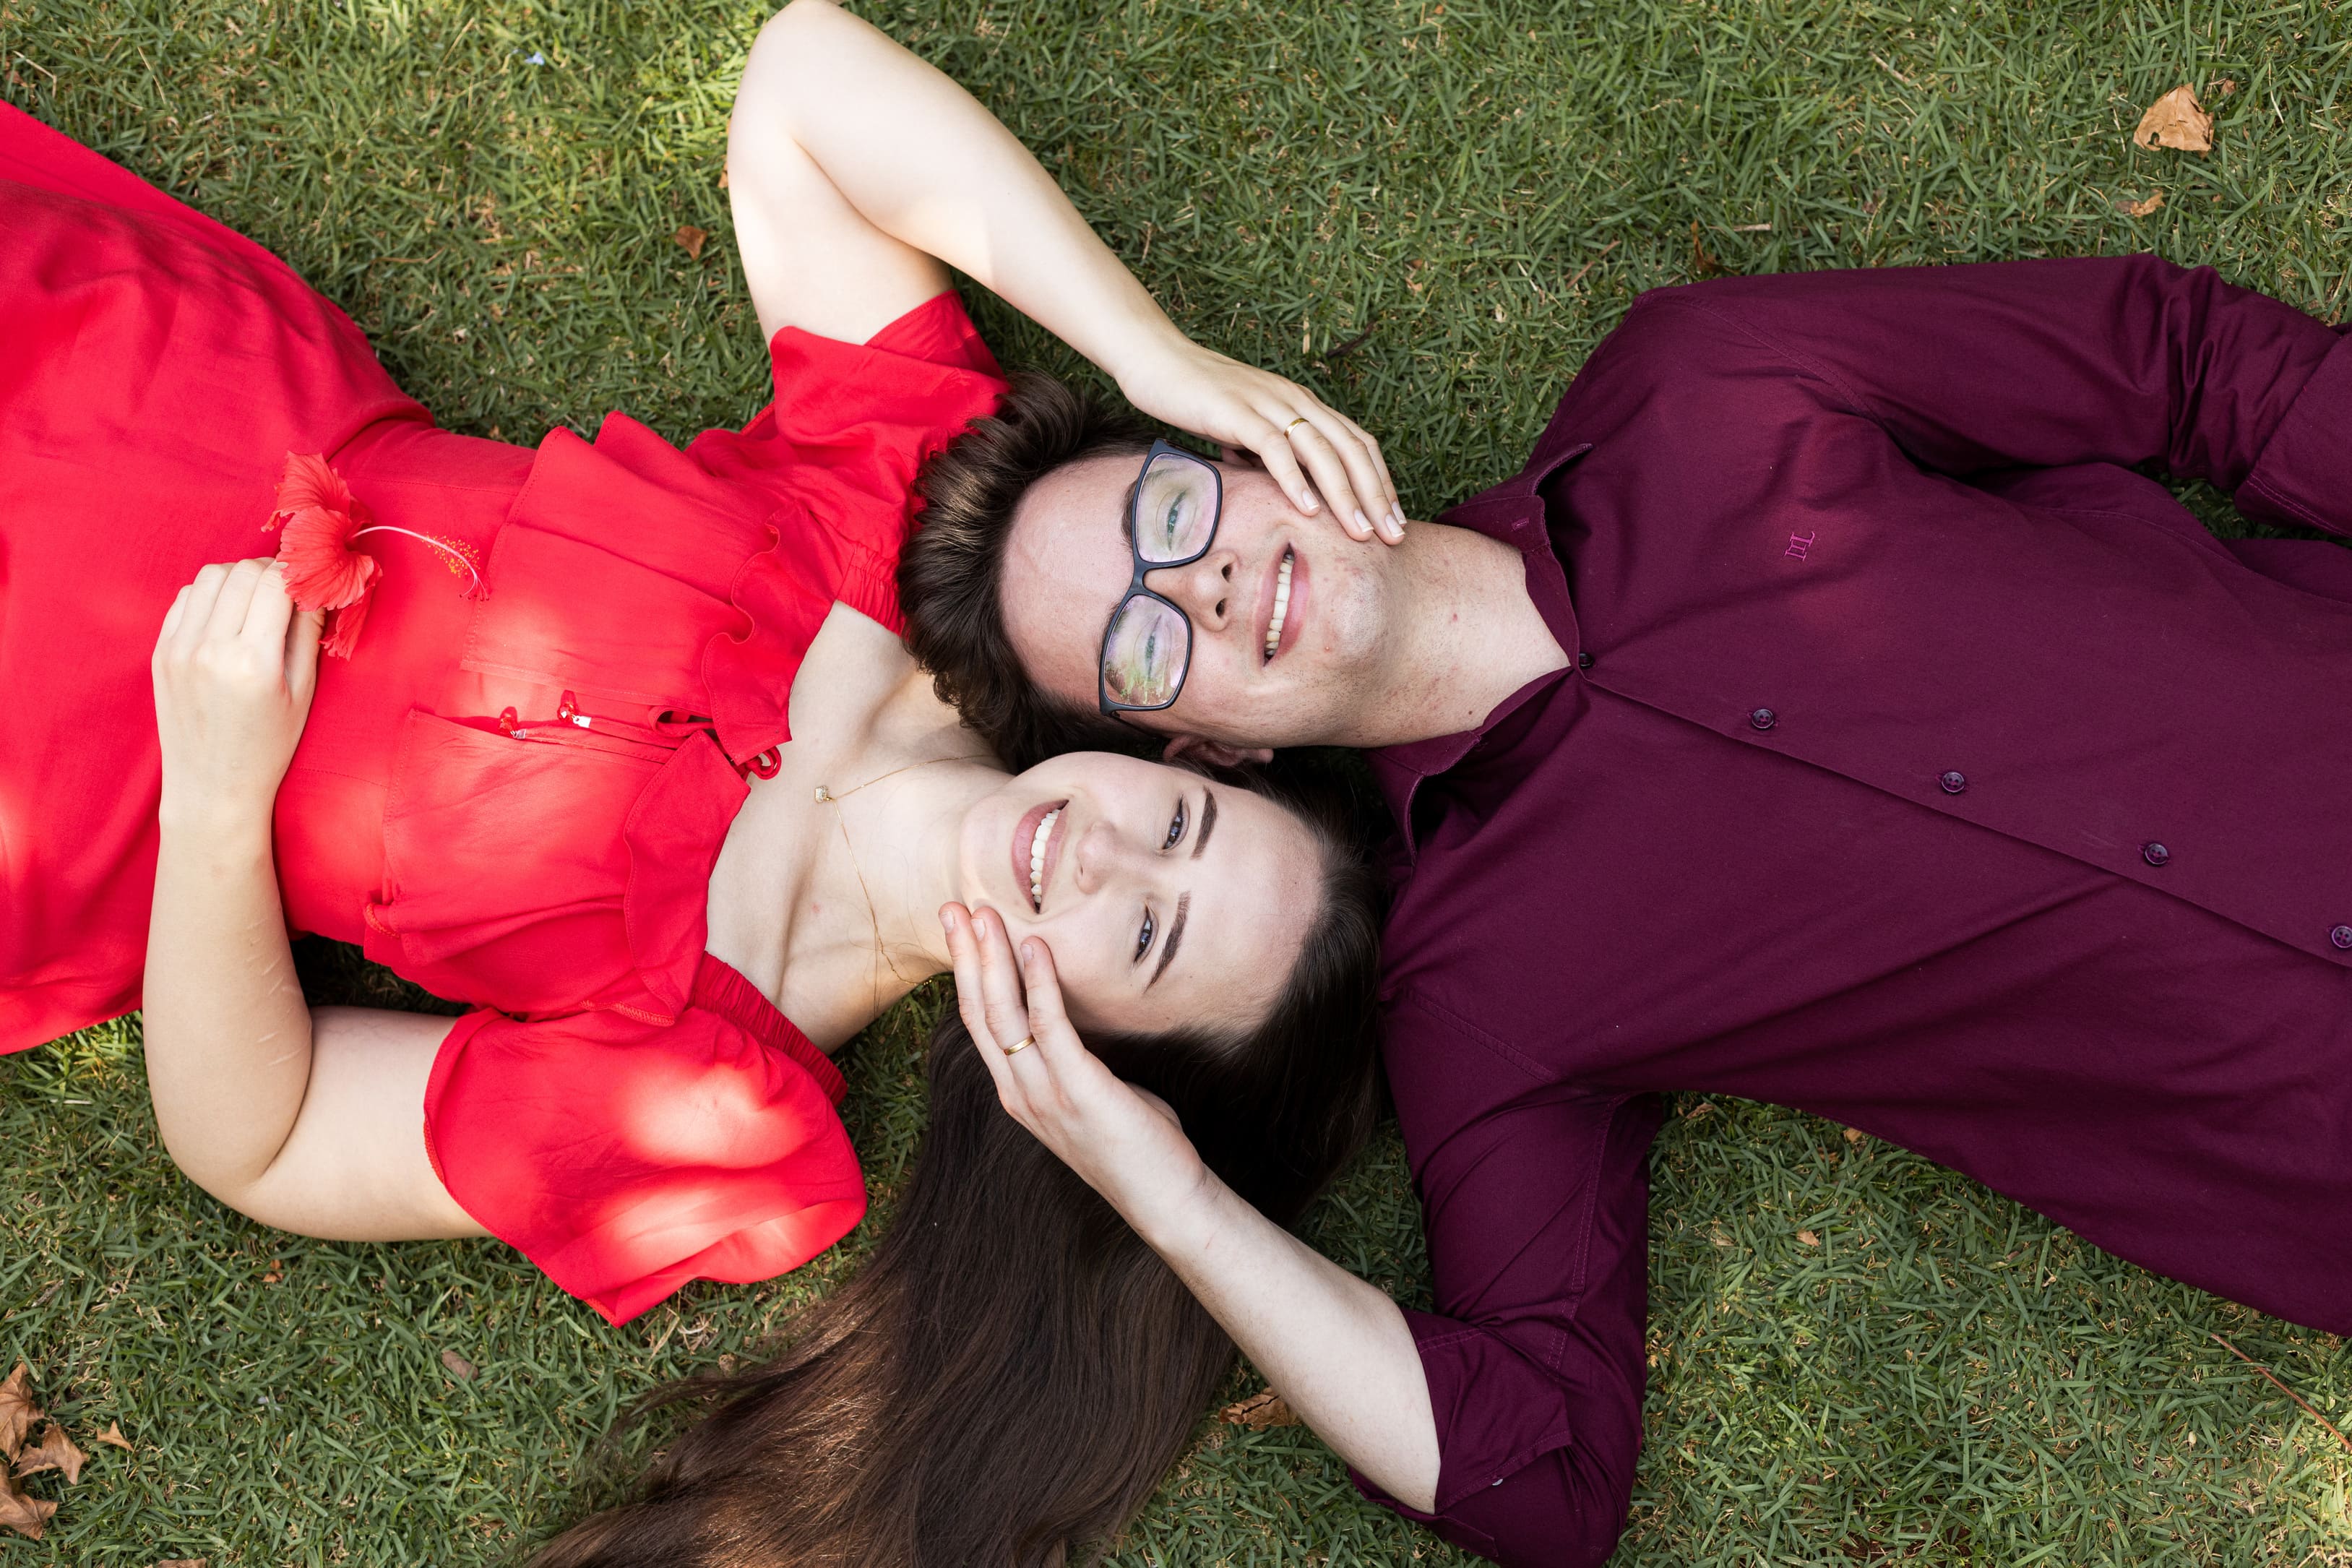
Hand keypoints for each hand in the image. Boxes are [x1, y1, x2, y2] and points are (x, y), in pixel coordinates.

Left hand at [151, 558, 325, 828]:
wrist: (211, 787)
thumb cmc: (268, 746)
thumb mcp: (303, 693)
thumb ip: (309, 634)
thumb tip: (318, 587)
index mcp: (253, 662)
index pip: (274, 583)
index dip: (296, 572)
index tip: (310, 579)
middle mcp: (210, 649)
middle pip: (241, 572)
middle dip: (269, 570)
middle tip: (287, 587)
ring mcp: (178, 649)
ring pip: (209, 577)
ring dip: (238, 577)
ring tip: (256, 600)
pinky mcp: (161, 652)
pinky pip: (185, 599)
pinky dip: (210, 594)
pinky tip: (228, 614)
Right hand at [941, 902, 1214, 1229]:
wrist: (1165, 1200)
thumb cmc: (1136, 1146)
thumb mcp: (1091, 1097)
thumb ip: (1074, 1063)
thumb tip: (1078, 1024)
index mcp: (1019, 1093)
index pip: (980, 1025)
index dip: (965, 975)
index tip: (959, 931)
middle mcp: (1021, 1093)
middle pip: (979, 1014)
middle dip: (965, 957)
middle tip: (954, 907)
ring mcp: (1045, 1094)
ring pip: (1003, 1017)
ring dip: (991, 960)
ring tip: (985, 915)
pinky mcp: (1079, 1091)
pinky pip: (1050, 1028)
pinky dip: (1039, 984)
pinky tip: (1037, 948)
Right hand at [1117, 338, 1406, 544]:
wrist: (1157, 361)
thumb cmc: (1199, 398)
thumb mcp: (1247, 429)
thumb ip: (1271, 454)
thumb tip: (1286, 490)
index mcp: (1303, 404)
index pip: (1358, 443)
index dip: (1382, 482)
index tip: (1395, 520)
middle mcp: (1295, 400)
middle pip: (1351, 450)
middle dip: (1376, 497)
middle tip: (1393, 537)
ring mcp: (1268, 405)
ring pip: (1321, 452)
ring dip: (1345, 495)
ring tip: (1361, 533)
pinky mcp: (1237, 413)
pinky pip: (1275, 449)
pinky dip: (1295, 481)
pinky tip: (1309, 510)